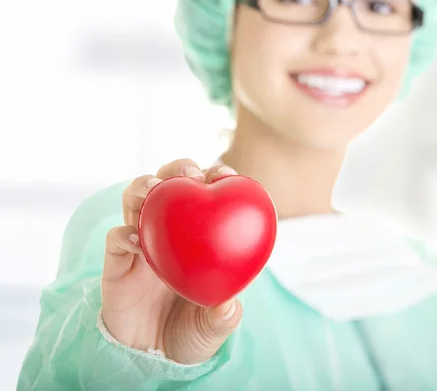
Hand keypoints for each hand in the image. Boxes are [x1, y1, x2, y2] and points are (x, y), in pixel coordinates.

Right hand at [101, 159, 242, 363]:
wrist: (151, 359)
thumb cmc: (188, 334)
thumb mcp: (213, 329)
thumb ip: (223, 318)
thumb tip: (229, 305)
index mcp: (196, 240)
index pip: (204, 197)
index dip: (214, 178)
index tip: (227, 174)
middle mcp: (168, 235)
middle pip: (168, 187)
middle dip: (177, 169)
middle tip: (190, 172)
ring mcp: (141, 247)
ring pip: (135, 202)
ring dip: (143, 187)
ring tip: (155, 187)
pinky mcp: (116, 265)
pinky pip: (115, 240)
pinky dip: (122, 234)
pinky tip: (135, 239)